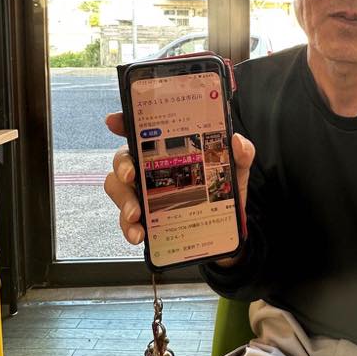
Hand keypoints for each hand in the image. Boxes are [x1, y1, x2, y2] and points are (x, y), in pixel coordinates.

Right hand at [103, 112, 255, 252]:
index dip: (124, 122)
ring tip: (136, 214)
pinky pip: (126, 220)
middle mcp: (149, 167)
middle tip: (130, 175)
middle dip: (122, 165)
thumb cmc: (223, 191)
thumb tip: (238, 142)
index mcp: (167, 149)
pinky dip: (129, 227)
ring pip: (118, 189)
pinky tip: (138, 234)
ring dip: (123, 201)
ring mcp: (143, 192)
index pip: (141, 129)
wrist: (225, 231)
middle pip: (123, 158)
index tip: (115, 121)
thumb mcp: (235, 170)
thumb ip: (241, 154)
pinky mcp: (143, 217)